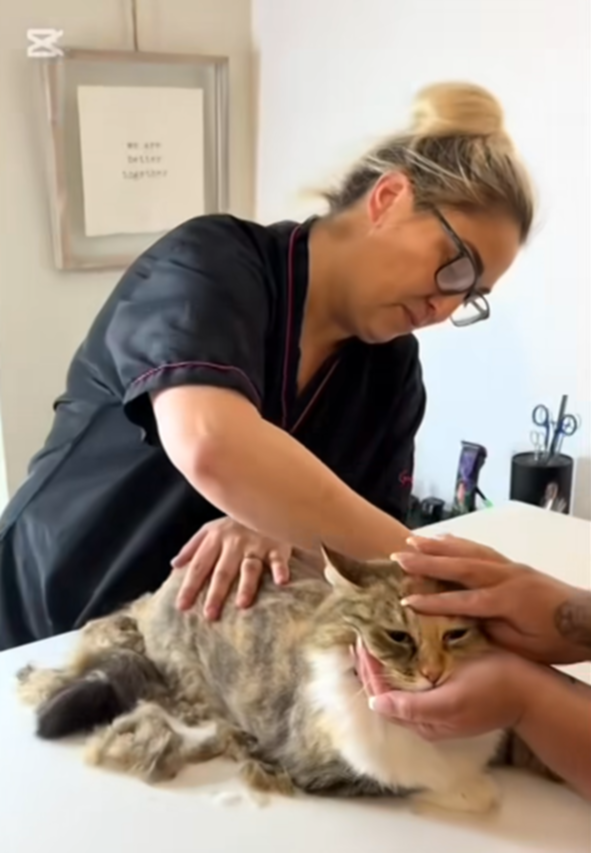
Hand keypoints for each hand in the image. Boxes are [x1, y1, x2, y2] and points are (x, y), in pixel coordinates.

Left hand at [171, 517, 291, 617]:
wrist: (266, 501)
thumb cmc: (236, 522)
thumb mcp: (211, 529)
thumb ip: (192, 547)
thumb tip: (174, 565)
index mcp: (215, 538)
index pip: (199, 565)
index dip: (189, 586)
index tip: (182, 606)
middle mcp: (234, 542)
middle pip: (222, 571)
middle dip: (215, 593)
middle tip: (209, 614)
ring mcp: (256, 544)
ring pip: (249, 567)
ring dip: (246, 585)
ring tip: (242, 604)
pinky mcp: (277, 545)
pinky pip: (278, 559)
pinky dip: (280, 569)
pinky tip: (281, 581)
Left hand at [355, 641, 528, 740]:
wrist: (529, 690)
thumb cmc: (493, 691)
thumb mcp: (451, 700)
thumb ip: (413, 707)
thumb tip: (375, 705)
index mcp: (423, 720)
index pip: (381, 695)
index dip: (367, 670)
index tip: (360, 641)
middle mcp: (425, 714)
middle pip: (385, 690)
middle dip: (370, 666)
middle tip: (361, 636)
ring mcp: (435, 703)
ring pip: (397, 684)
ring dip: (383, 663)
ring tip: (373, 638)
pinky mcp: (446, 692)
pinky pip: (413, 679)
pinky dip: (399, 662)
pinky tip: (397, 644)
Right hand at [393, 534, 589, 664]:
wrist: (589, 620)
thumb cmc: (558, 641)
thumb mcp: (525, 648)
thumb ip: (492, 632)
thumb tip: (463, 623)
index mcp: (506, 601)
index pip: (461, 600)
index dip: (433, 601)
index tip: (406, 601)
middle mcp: (504, 577)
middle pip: (459, 566)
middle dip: (426, 561)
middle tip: (399, 557)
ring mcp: (509, 567)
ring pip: (468, 551)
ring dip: (439, 546)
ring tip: (413, 541)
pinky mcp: (513, 564)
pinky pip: (481, 549)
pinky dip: (460, 543)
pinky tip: (445, 539)